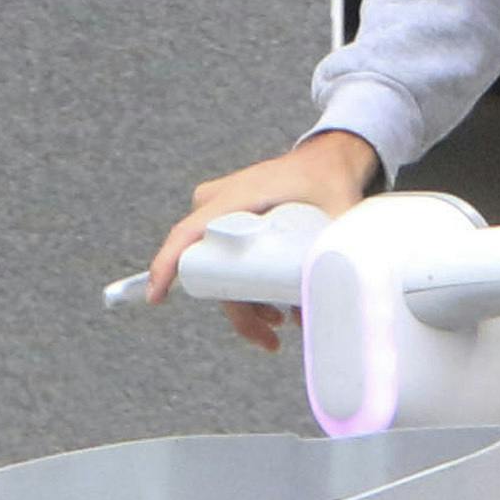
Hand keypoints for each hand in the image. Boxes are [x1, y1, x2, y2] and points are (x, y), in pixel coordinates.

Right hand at [147, 131, 381, 346]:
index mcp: (236, 197)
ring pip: (219, 268)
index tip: (157, 298)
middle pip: (211, 267)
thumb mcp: (338, 210)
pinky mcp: (227, 219)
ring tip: (282, 323)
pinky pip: (224, 258)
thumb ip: (342, 245)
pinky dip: (245, 286)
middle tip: (270, 339)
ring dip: (245, 304)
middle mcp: (217, 203)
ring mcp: (219, 211)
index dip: (169, 267)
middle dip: (238, 311)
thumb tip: (337, 288)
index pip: (188, 234)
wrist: (327, 160)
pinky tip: (275, 308)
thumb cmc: (327, 179)